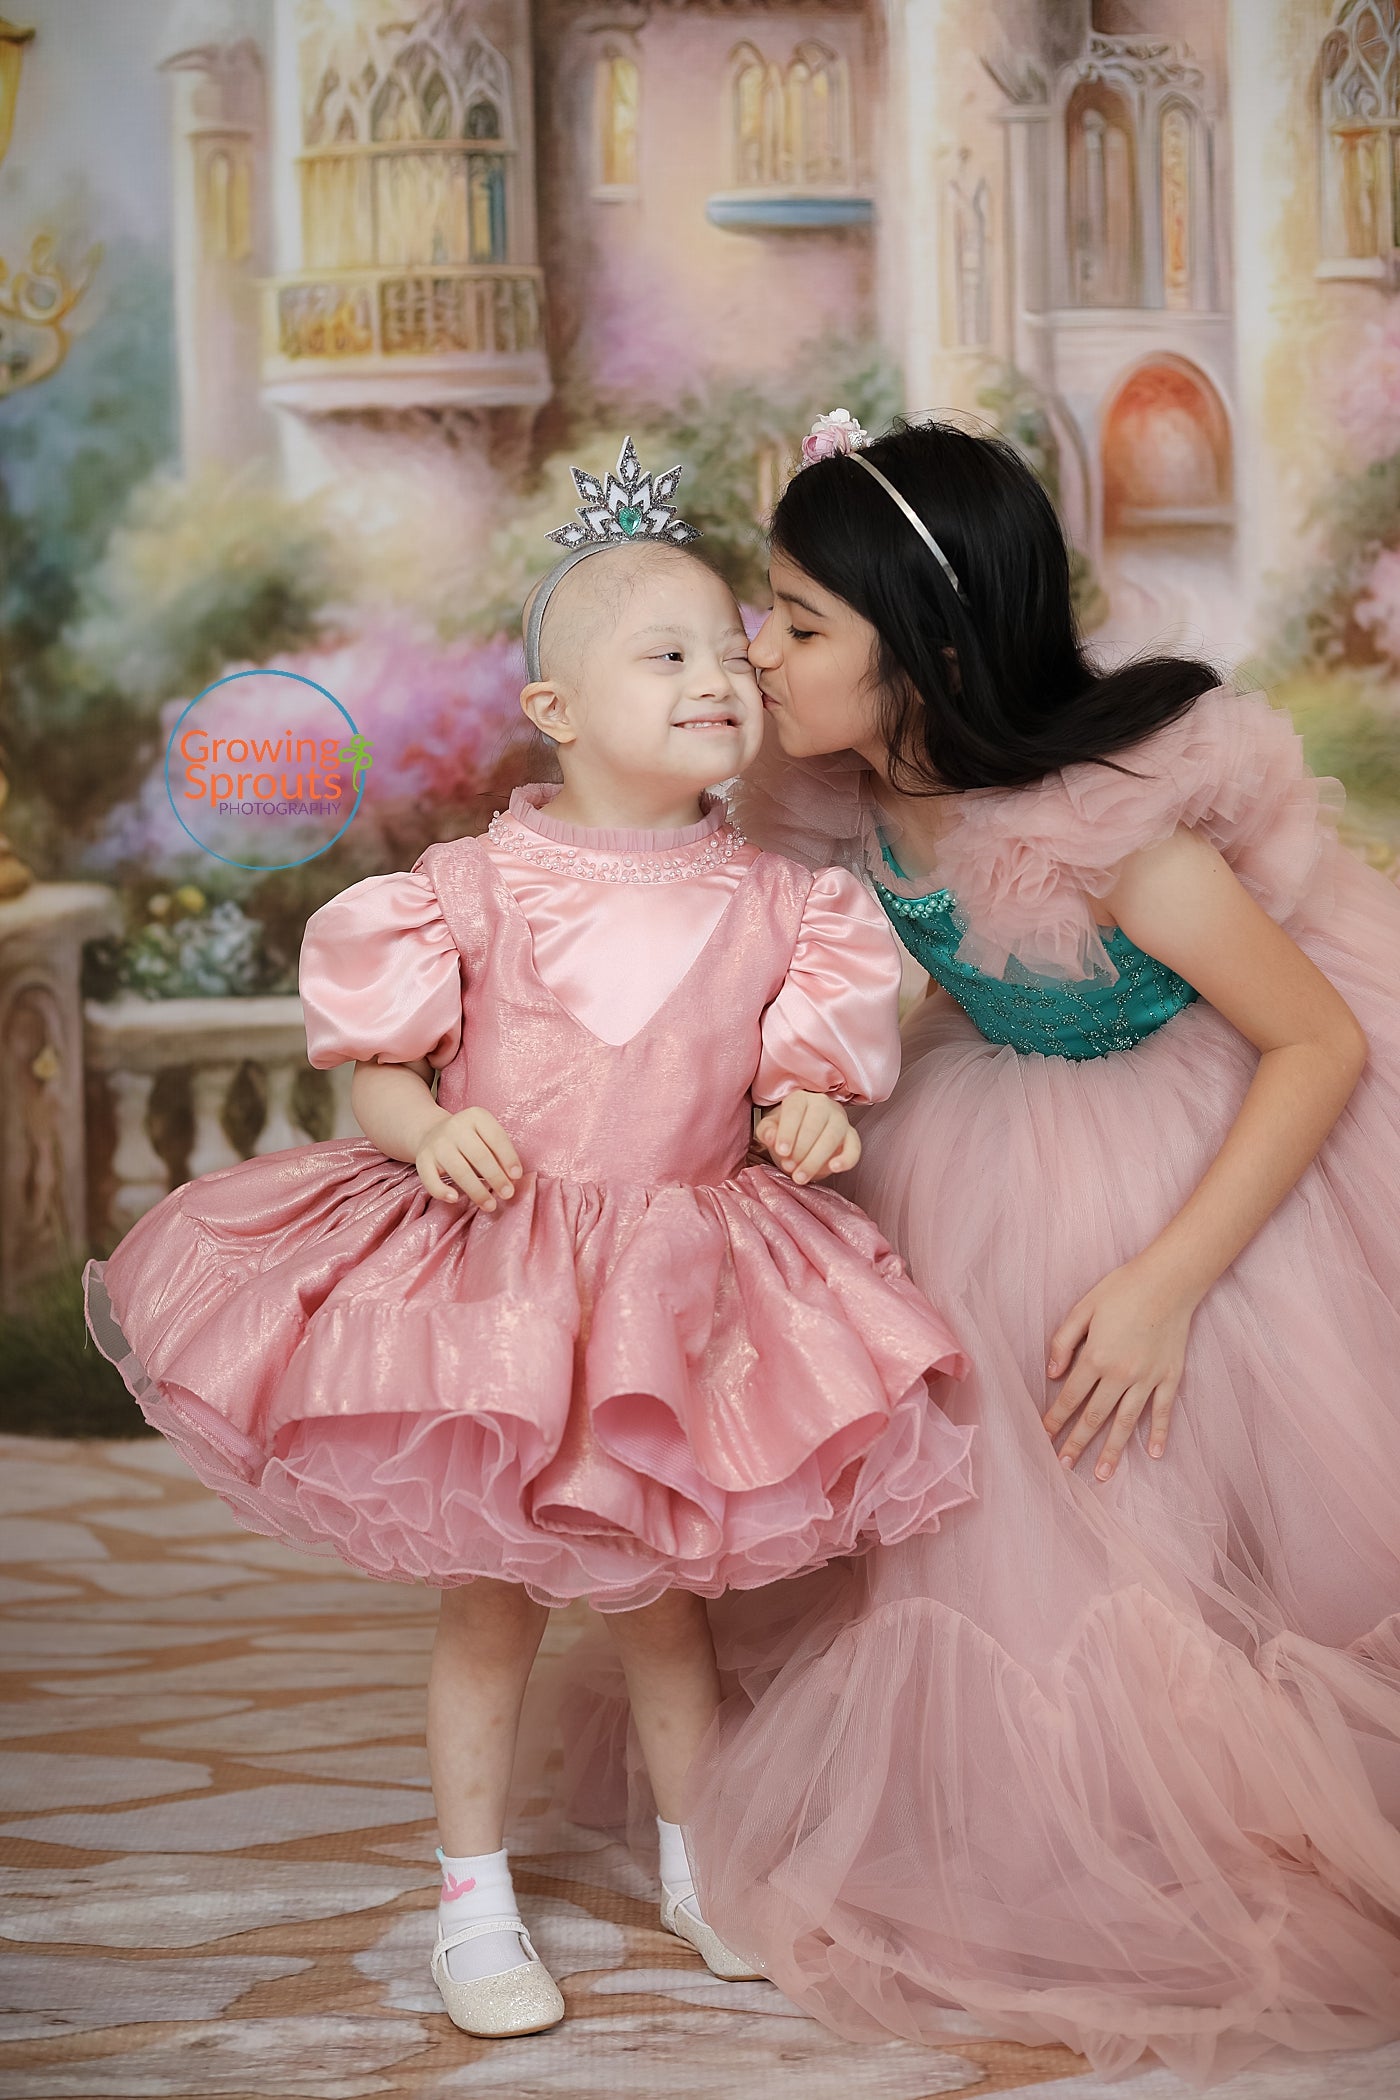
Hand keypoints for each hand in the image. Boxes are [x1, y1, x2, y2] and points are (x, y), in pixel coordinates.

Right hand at [416, 1105, 521, 1211]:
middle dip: (496, 1178)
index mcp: (476, 1116)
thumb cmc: (470, 1140)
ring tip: (490, 1205)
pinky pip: (431, 1179)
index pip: (496, 1138)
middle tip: (508, 1194)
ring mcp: (437, 1143)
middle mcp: (455, 1127)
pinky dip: (441, 1191)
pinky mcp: (422, 1159)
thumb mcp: (486, 1136)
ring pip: (459, 1170)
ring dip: (477, 1191)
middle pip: (479, 1155)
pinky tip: (455, 1199)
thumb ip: (500, 1153)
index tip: (517, 1177)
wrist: (432, 1132)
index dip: (508, 1158)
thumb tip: (513, 1179)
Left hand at [753, 1092, 859, 1184]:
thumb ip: (766, 1131)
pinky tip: (834, 1168)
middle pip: (814, 1126)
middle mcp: (823, 1104)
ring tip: (801, 1177)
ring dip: (816, 1159)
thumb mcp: (771, 1128)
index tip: (781, 1152)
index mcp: (800, 1099)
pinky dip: (846, 1159)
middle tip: (789, 1167)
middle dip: (800, 1150)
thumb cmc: (786, 1130)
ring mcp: (840, 1119)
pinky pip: (854, 1147)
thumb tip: (769, 1137)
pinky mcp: (852, 1136)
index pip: (795, 1111)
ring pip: (832, 1137)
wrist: (803, 1135)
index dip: (787, 1132)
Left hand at [1042, 1257, 1198, 1478]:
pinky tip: (1154, 1455)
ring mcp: (1148, 1378)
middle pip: (1095, 1416)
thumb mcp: (1083, 1308)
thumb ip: (1063, 1342)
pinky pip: (1163, 1411)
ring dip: (1113, 1450)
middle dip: (1077, 1442)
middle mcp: (1121, 1374)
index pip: (1069, 1396)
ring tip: (1102, 1474)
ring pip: (1127, 1422)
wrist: (1169, 1280)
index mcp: (1095, 1357)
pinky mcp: (1171, 1377)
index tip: (1044, 1436)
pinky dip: (1159, 1434)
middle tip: (1064, 1465)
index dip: (1055, 1418)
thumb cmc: (1122, 1288)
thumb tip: (1051, 1374)